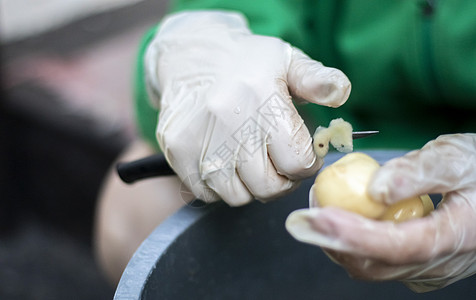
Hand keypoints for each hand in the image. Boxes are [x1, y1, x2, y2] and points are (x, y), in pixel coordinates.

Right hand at [145, 11, 350, 204]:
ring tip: (250, 159)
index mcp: (263, 98)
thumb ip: (318, 80)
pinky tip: (225, 160)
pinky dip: (221, 186)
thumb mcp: (287, 61)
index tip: (301, 153)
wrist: (192, 57)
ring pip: (238, 196)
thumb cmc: (248, 64)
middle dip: (282, 179)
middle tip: (278, 161)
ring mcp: (199, 140)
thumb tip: (341, 94)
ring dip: (250, 185)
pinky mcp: (178, 152)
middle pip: (269, 186)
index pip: (298, 162)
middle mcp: (228, 121)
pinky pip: (208, 194)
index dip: (307, 163)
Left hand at [286, 134, 475, 291]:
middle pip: (376, 265)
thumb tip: (374, 189)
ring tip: (316, 210)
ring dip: (337, 241)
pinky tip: (338, 218)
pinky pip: (376, 263)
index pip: (398, 246)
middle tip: (303, 214)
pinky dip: (351, 243)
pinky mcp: (418, 267)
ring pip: (371, 268)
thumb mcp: (457, 158)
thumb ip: (418, 172)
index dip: (354, 235)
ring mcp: (428, 270)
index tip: (318, 217)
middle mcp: (440, 264)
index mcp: (457, 237)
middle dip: (332, 241)